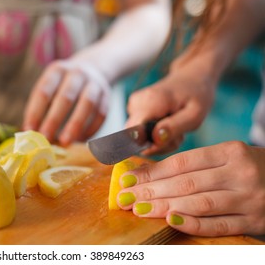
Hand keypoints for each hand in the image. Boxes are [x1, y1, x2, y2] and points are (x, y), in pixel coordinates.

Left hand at [23, 60, 109, 145]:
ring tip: (65, 142)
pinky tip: (81, 140)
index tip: (30, 130)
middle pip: (66, 97)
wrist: (93, 67)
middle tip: (46, 138)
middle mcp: (77, 74)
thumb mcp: (50, 86)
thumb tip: (31, 133)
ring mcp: (94, 83)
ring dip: (76, 125)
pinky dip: (91, 128)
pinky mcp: (107, 95)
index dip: (36, 111)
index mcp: (57, 70)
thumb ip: (41, 106)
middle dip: (54, 119)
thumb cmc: (63, 85)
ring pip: (87, 104)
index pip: (44, 91)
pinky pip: (101, 113)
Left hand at [117, 141, 264, 235]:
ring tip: (139, 209)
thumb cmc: (250, 167)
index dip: (151, 172)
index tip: (127, 178)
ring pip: (199, 203)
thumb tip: (151, 173)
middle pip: (185, 183)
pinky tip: (171, 221)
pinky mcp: (254, 221)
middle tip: (125, 197)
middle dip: (150, 191)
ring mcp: (248, 198)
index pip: (181, 163)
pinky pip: (219, 225)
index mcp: (230, 152)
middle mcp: (239, 173)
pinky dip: (193, 224)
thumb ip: (195, 164)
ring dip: (164, 207)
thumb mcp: (227, 157)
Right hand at [126, 56, 216, 154]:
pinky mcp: (133, 110)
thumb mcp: (194, 114)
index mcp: (151, 102)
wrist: (191, 78)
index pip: (133, 133)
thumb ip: (174, 127)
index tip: (168, 143)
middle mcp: (136, 103)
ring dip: (158, 141)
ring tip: (175, 130)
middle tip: (178, 137)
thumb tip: (155, 139)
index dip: (149, 145)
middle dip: (156, 145)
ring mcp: (132, 106)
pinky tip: (168, 126)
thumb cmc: (196, 95)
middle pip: (135, 139)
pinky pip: (139, 133)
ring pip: (137, 138)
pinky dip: (155, 135)